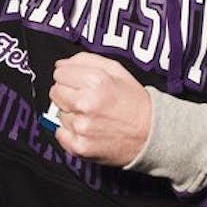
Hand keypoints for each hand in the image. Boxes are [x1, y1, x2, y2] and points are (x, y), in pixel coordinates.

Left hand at [48, 52, 151, 166]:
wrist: (151, 133)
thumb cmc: (134, 101)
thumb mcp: (117, 70)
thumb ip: (86, 60)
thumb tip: (60, 64)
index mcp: (95, 80)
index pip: (60, 73)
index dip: (70, 76)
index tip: (79, 82)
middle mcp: (86, 103)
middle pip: (55, 92)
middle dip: (68, 93)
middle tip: (86, 99)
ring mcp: (82, 127)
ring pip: (58, 113)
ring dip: (71, 113)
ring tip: (92, 115)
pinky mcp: (80, 146)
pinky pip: (60, 134)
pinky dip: (70, 132)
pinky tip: (87, 129)